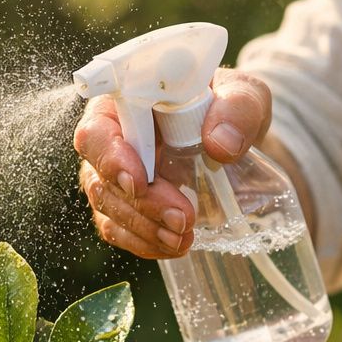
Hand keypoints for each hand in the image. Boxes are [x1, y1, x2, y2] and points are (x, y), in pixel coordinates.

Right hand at [73, 68, 271, 258]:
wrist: (232, 135)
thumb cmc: (227, 106)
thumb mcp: (244, 96)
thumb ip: (237, 109)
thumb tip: (220, 144)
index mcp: (125, 103)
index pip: (97, 131)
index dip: (111, 159)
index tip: (140, 182)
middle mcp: (110, 140)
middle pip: (101, 178)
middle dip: (140, 204)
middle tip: (182, 218)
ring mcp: (114, 176)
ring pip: (108, 208)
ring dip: (144, 229)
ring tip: (183, 238)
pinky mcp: (126, 204)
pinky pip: (120, 230)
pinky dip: (145, 243)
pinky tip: (173, 246)